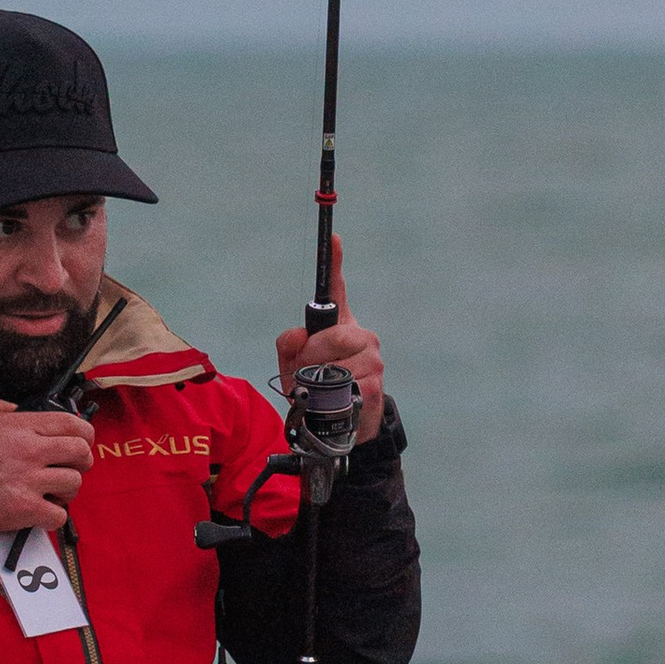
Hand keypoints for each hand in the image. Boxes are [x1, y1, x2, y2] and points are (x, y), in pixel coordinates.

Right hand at [0, 396, 93, 534]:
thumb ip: (2, 407)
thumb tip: (16, 409)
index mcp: (24, 427)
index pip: (73, 424)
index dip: (85, 434)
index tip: (83, 442)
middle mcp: (32, 451)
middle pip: (81, 453)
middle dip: (81, 462)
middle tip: (71, 468)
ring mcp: (31, 481)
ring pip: (74, 483)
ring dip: (66, 490)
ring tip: (51, 492)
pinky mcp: (25, 509)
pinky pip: (59, 515)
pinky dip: (53, 516)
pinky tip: (40, 511)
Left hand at [275, 236, 385, 443]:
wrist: (341, 426)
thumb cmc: (315, 390)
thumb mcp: (293, 367)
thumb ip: (288, 347)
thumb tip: (296, 334)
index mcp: (340, 326)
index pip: (336, 289)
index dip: (334, 261)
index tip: (332, 236)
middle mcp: (361, 336)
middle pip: (332, 334)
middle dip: (311, 354)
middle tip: (304, 370)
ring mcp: (372, 358)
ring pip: (337, 359)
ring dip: (318, 376)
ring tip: (318, 389)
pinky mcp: (376, 383)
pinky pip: (346, 382)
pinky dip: (332, 394)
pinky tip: (337, 399)